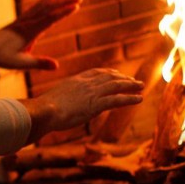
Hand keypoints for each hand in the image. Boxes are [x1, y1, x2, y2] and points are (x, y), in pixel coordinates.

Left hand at [0, 0, 80, 69]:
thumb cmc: (0, 56)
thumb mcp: (21, 63)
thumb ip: (39, 63)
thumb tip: (57, 65)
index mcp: (29, 31)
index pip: (50, 19)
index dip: (64, 12)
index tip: (77, 5)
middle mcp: (27, 22)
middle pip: (49, 9)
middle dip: (65, 2)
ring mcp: (24, 20)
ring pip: (43, 6)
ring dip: (58, 0)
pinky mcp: (21, 21)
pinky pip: (36, 8)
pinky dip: (45, 1)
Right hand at [21, 68, 143, 142]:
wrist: (44, 111)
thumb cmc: (43, 109)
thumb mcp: (52, 99)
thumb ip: (61, 99)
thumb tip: (57, 105)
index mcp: (75, 80)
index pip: (96, 72)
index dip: (108, 72)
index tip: (116, 73)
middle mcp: (86, 84)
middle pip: (109, 77)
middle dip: (123, 78)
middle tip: (133, 80)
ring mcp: (91, 93)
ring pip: (116, 86)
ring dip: (130, 86)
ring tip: (141, 86)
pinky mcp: (96, 104)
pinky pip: (117, 100)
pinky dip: (130, 98)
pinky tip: (139, 99)